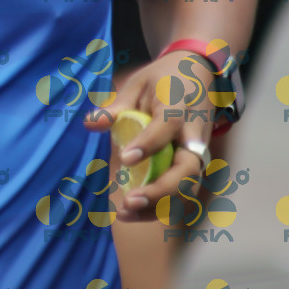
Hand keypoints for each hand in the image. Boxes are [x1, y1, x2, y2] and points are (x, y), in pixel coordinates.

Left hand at [84, 51, 217, 222]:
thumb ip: (117, 106)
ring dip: (160, 205)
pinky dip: (163, 206)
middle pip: (188, 169)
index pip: (168, 126)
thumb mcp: (138, 83)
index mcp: (178, 104)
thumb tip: (90, 124)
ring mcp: (199, 151)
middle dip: (161, 190)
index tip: (125, 159)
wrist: (199, 75)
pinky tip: (136, 213)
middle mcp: (194, 132)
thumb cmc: (164, 79)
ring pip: (189, 187)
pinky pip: (185, 191)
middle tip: (129, 200)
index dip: (149, 144)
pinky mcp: (197, 164)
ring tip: (126, 212)